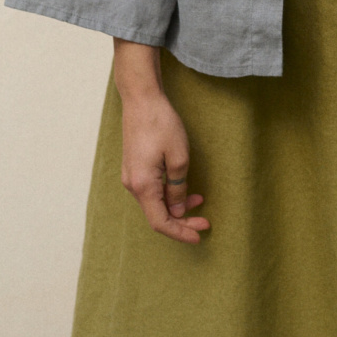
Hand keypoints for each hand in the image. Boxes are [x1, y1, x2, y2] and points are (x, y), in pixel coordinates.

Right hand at [119, 89, 210, 244]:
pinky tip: (184, 190)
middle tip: (205, 223)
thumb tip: (178, 210)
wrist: (141, 99)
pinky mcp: (134, 167)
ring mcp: (131, 176)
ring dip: (176, 207)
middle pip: (158, 214)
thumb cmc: (161, 124)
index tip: (199, 236)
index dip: (180, 232)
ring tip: (200, 202)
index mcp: (142, 185)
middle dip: (182, 221)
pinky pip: (151, 190)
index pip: (160, 222)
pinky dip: (168, 195)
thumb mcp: (178, 156)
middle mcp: (132, 185)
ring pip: (155, 202)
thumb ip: (178, 187)